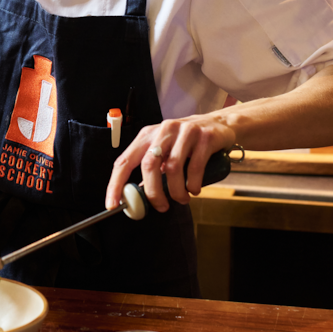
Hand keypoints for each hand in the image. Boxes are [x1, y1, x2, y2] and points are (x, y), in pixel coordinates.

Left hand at [105, 115, 236, 211]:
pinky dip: (193, 184)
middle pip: (148, 165)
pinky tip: (194, 189)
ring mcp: (184, 132)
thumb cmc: (187, 142)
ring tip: (181, 199)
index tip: (112, 205)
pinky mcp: (204, 137)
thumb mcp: (164, 150)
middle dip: (153, 192)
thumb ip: (151, 168)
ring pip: (172, 168)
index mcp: (147, 135)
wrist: (219, 124)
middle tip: (161, 207)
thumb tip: (137, 194)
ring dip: (176, 191)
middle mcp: (163, 130)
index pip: (124, 161)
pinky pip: (195, 167)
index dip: (115, 184)